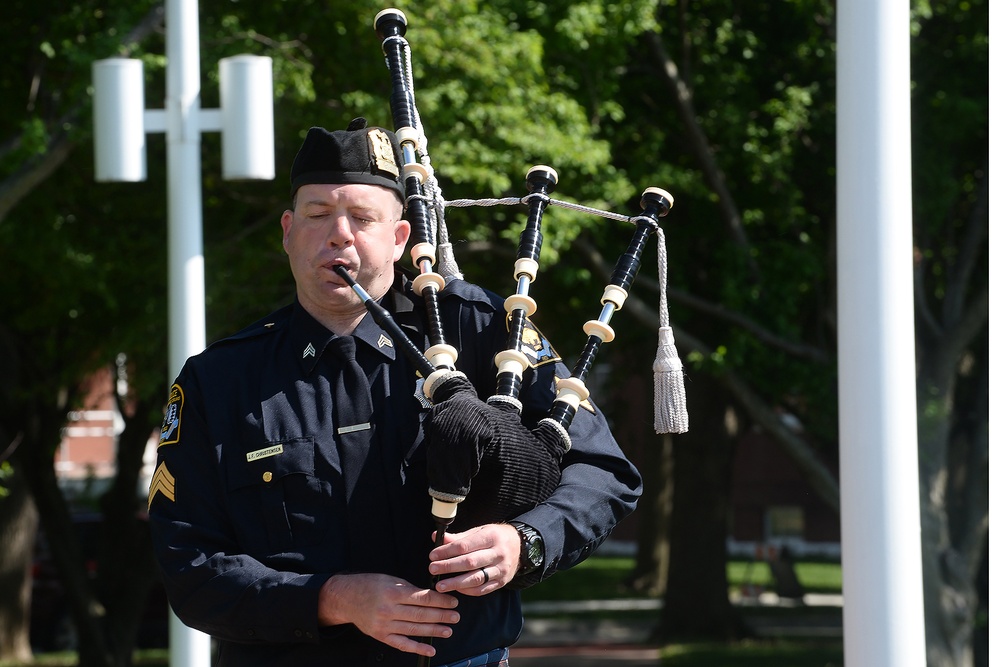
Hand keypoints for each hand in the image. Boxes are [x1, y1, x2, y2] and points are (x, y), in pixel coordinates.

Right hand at [318, 573, 459, 656]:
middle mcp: (389, 610)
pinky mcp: (381, 636)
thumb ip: (409, 589)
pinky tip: (430, 648)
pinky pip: (402, 644)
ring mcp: (384, 625)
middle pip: (421, 615)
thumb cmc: (370, 585)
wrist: (346, 598)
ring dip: (434, 631)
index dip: (440, 601)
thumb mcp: (390, 580)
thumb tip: (432, 596)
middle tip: (456, 616)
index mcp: (393, 592)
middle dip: (441, 616)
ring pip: (414, 630)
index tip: (453, 602)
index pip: (423, 598)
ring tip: (448, 630)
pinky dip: (417, 648)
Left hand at [427, 524, 520, 595]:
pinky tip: (456, 589)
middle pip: (470, 562)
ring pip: (476, 579)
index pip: (465, 545)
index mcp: (491, 537)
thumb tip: (436, 538)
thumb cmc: (494, 537)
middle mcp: (498, 553)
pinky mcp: (502, 582)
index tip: (433, 555)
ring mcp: (501, 569)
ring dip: (456, 583)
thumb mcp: (479, 531)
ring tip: (440, 586)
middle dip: (449, 567)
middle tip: (432, 569)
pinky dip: (468, 590)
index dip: (447, 551)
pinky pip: (483, 589)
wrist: (520, 546)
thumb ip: (458, 537)